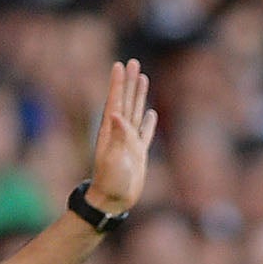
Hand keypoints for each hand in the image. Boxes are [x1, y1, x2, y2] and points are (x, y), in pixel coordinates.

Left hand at [82, 60, 158, 214]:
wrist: (113, 201)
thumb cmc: (111, 182)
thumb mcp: (113, 158)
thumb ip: (117, 137)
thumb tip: (117, 114)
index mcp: (111, 131)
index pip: (115, 101)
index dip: (118, 83)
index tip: (119, 65)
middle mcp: (120, 132)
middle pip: (126, 101)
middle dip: (130, 82)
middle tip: (133, 62)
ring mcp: (129, 142)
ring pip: (136, 112)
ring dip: (139, 95)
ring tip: (142, 78)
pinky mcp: (138, 153)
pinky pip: (145, 133)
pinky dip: (148, 122)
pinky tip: (151, 113)